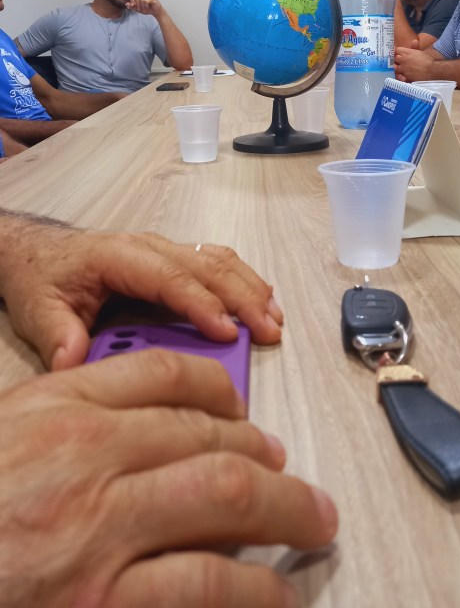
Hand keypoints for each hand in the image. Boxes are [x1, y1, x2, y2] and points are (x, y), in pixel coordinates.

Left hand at [0, 216, 283, 369]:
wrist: (36, 252)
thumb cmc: (43, 277)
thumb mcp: (38, 307)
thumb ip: (57, 334)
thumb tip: (73, 361)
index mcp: (118, 255)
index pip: (169, 277)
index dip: (201, 304)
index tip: (226, 332)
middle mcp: (147, 247)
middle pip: (205, 265)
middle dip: (242, 297)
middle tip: (268, 330)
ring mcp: (163, 250)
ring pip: (217, 259)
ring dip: (249, 287)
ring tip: (274, 319)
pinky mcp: (171, 260)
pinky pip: (214, 262)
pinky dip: (243, 280)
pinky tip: (262, 301)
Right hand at [0, 351, 337, 606]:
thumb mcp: (5, 437)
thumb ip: (63, 422)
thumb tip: (139, 432)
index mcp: (57, 408)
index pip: (164, 376)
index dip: (221, 392)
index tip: (245, 414)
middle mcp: (86, 457)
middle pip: (211, 436)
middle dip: (270, 459)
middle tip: (295, 479)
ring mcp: (98, 531)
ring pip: (228, 497)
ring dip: (288, 509)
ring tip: (315, 522)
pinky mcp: (101, 603)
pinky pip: (207, 585)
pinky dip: (256, 590)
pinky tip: (275, 596)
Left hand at [126, 0, 161, 15]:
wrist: (156, 12)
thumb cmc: (148, 9)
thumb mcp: (138, 8)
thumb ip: (132, 6)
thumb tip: (126, 4)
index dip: (132, 0)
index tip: (132, 5)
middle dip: (137, 4)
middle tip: (139, 9)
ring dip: (142, 6)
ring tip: (144, 10)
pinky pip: (145, 1)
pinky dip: (145, 6)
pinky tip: (147, 8)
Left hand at [393, 45, 435, 82]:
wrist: (433, 70)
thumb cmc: (428, 60)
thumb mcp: (421, 51)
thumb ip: (416, 47)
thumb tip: (414, 41)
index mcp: (407, 52)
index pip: (397, 50)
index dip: (396, 52)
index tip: (395, 53)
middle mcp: (403, 60)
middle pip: (394, 59)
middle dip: (395, 60)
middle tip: (396, 61)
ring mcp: (403, 68)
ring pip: (395, 68)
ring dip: (396, 68)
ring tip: (399, 68)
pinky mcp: (405, 76)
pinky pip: (399, 76)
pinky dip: (400, 76)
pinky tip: (402, 75)